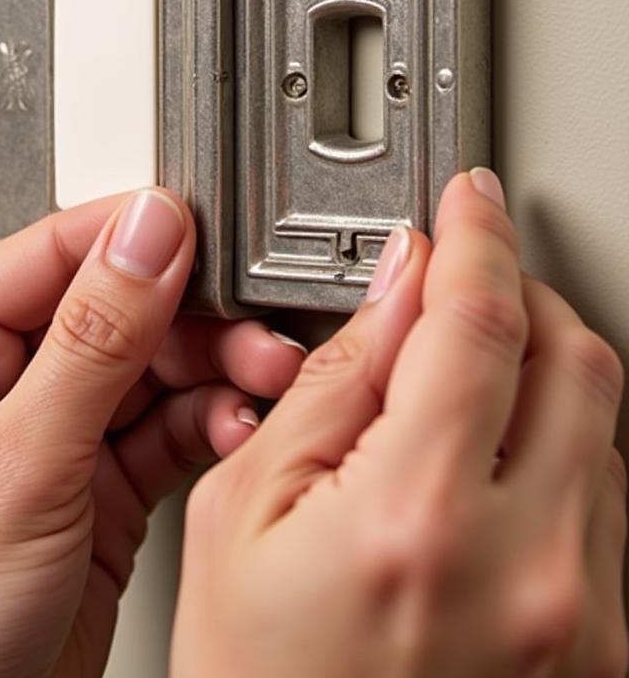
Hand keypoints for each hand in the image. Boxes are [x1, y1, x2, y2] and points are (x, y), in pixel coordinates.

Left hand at [0, 188, 304, 677]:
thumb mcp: (18, 461)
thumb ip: (93, 339)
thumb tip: (145, 236)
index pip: (50, 253)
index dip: (134, 240)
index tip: (206, 232)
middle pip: (114, 307)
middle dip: (191, 321)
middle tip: (254, 332)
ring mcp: (49, 426)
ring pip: (151, 365)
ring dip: (213, 371)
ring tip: (260, 381)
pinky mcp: (96, 475)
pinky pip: (166, 424)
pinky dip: (208, 423)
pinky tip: (234, 428)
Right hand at [172, 170, 626, 677]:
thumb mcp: (243, 514)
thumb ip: (329, 387)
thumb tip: (389, 295)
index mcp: (417, 523)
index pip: (477, 324)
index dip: (475, 238)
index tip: (470, 201)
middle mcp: (532, 572)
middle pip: (574, 358)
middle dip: (520, 290)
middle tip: (463, 279)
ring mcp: (586, 618)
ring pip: (605, 423)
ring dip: (539, 366)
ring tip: (457, 378)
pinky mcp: (605, 648)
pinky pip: (609, 499)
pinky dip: (558, 442)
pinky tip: (486, 457)